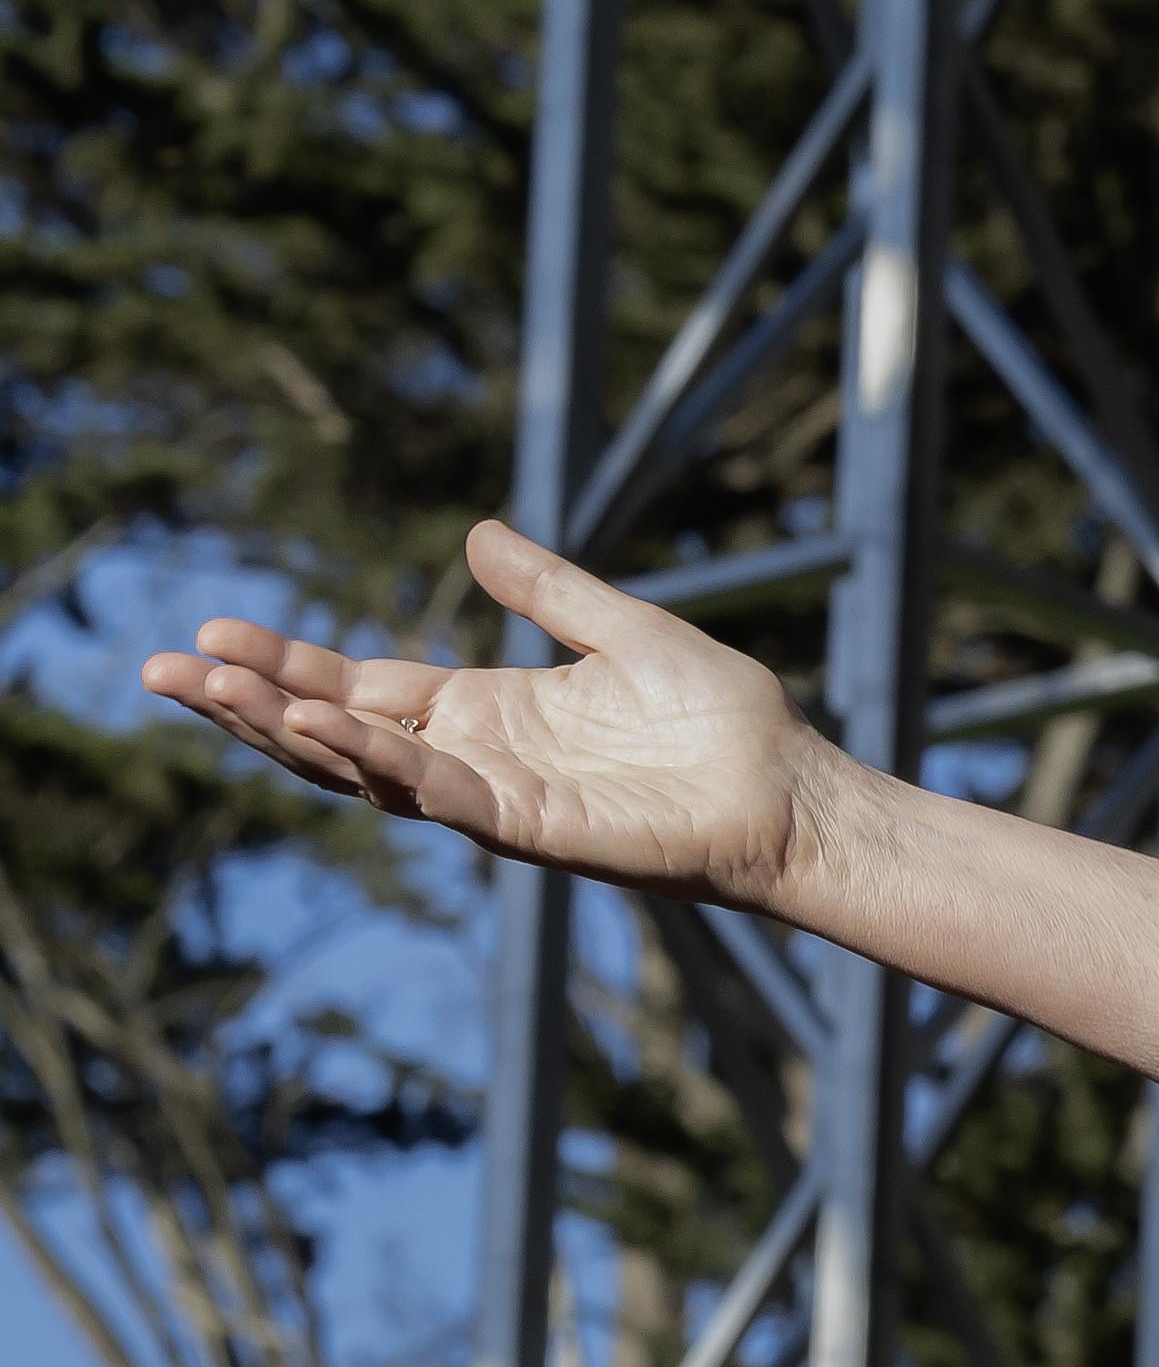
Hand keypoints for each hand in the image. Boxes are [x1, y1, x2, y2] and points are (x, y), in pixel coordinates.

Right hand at [142, 519, 831, 907]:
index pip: (360, 684)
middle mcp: (476, 760)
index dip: (286, 666)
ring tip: (215, 693)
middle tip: (159, 670)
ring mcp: (497, 800)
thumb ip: (547, 589)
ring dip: (290, 733)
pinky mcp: (534, 833)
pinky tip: (328, 727)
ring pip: (367, 770)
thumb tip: (476, 533)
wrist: (792, 789)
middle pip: (337, 731)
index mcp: (489, 713)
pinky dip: (382, 763)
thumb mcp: (623, 629)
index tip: (211, 635)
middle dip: (249, 704)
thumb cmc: (723, 720)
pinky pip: (440, 797)